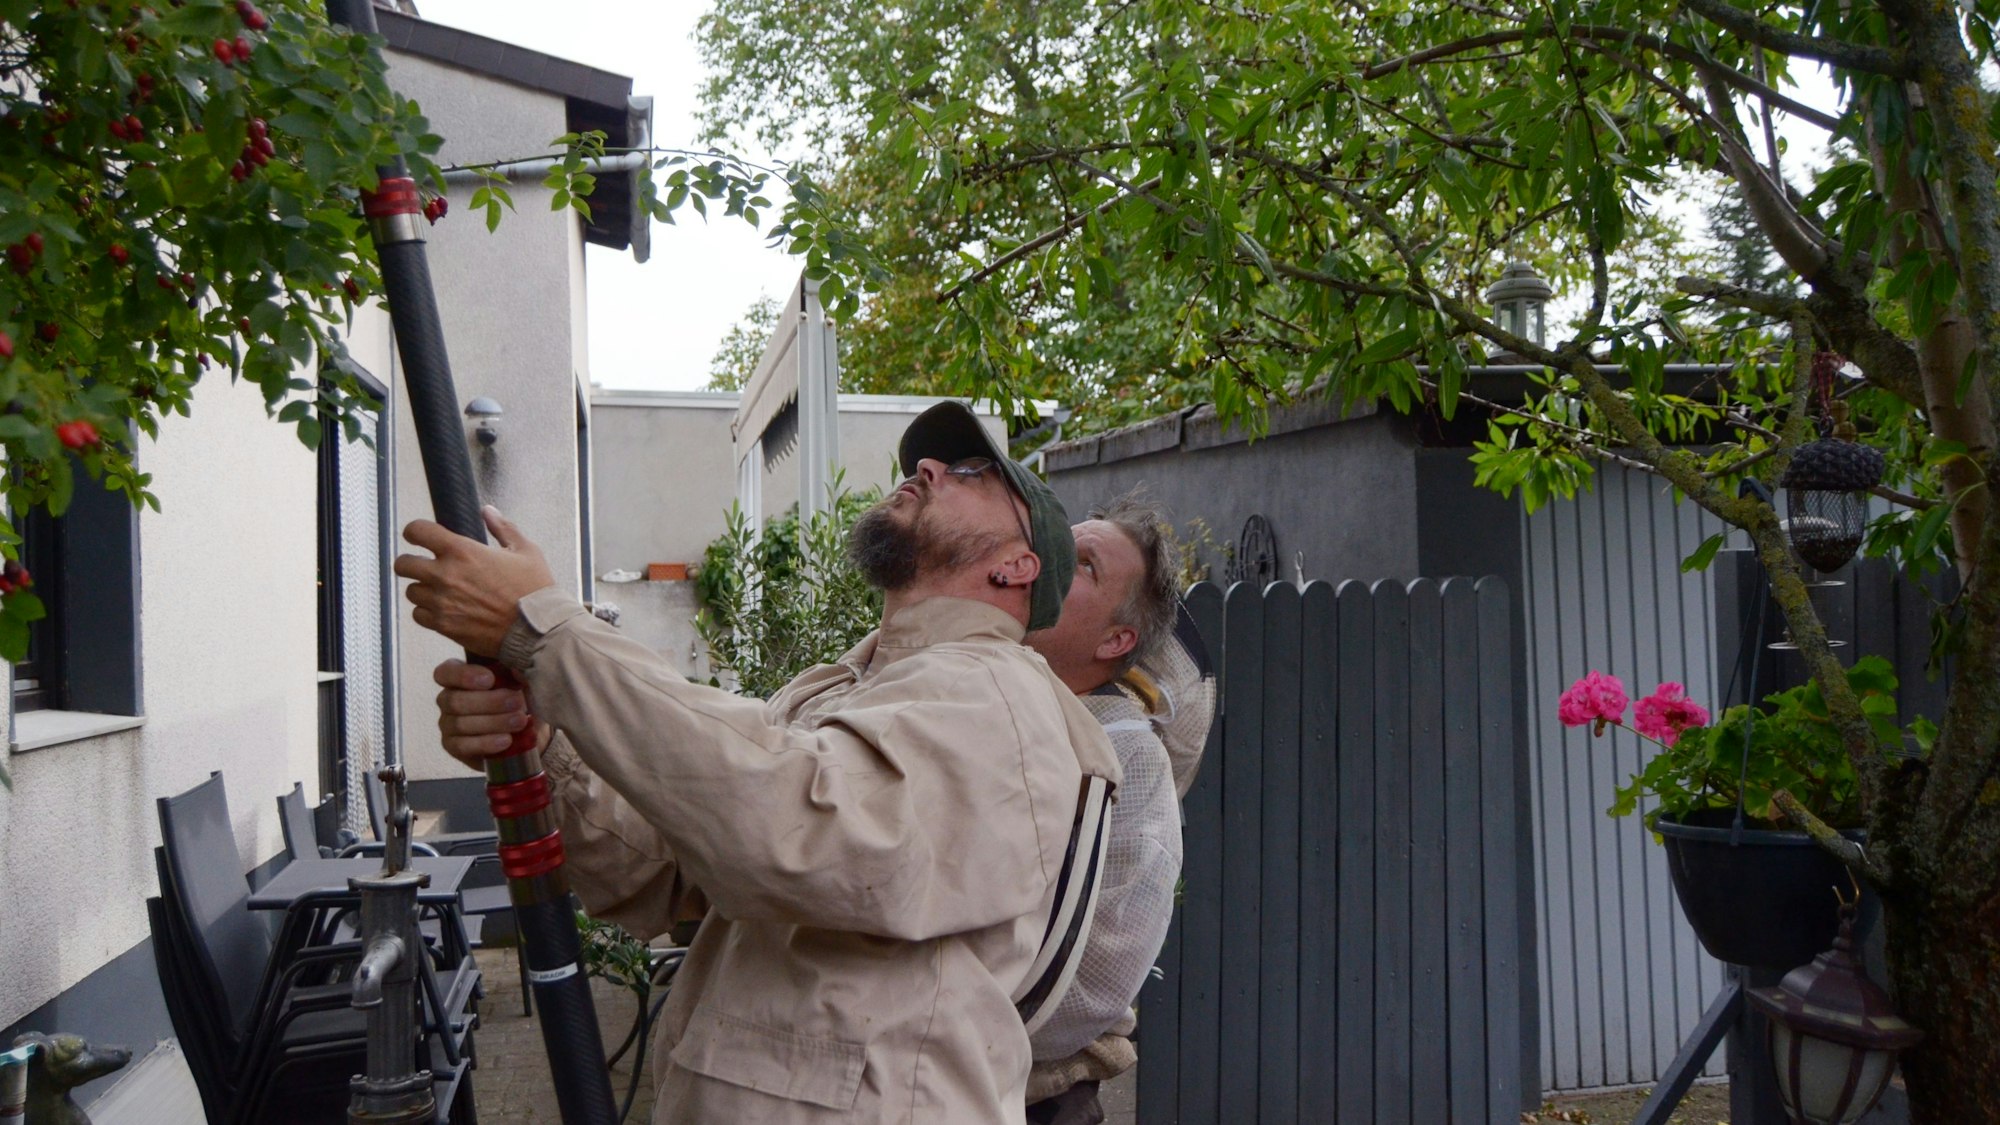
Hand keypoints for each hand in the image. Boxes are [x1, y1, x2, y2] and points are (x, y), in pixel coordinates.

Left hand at [394, 506, 553, 656]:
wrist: (537, 630)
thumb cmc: (534, 591)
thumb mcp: (526, 551)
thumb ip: (503, 528)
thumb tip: (488, 511)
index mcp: (462, 551)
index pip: (418, 531)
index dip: (414, 531)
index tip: (418, 536)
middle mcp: (445, 575)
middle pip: (403, 564)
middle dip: (410, 562)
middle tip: (423, 566)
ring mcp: (442, 602)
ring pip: (411, 591)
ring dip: (422, 589)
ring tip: (440, 591)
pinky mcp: (443, 625)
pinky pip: (418, 615)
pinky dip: (427, 612)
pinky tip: (444, 610)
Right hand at [433, 658, 550, 766]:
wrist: (530, 731)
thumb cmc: (521, 698)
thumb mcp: (521, 680)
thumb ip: (514, 669)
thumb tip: (517, 664)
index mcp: (459, 677)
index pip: (445, 673)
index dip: (463, 676)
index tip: (490, 679)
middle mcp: (448, 699)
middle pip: (455, 700)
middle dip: (490, 702)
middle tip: (518, 702)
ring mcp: (448, 724)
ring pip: (460, 724)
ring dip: (494, 722)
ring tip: (520, 721)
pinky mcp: (454, 747)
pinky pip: (463, 746)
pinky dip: (487, 742)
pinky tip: (506, 740)